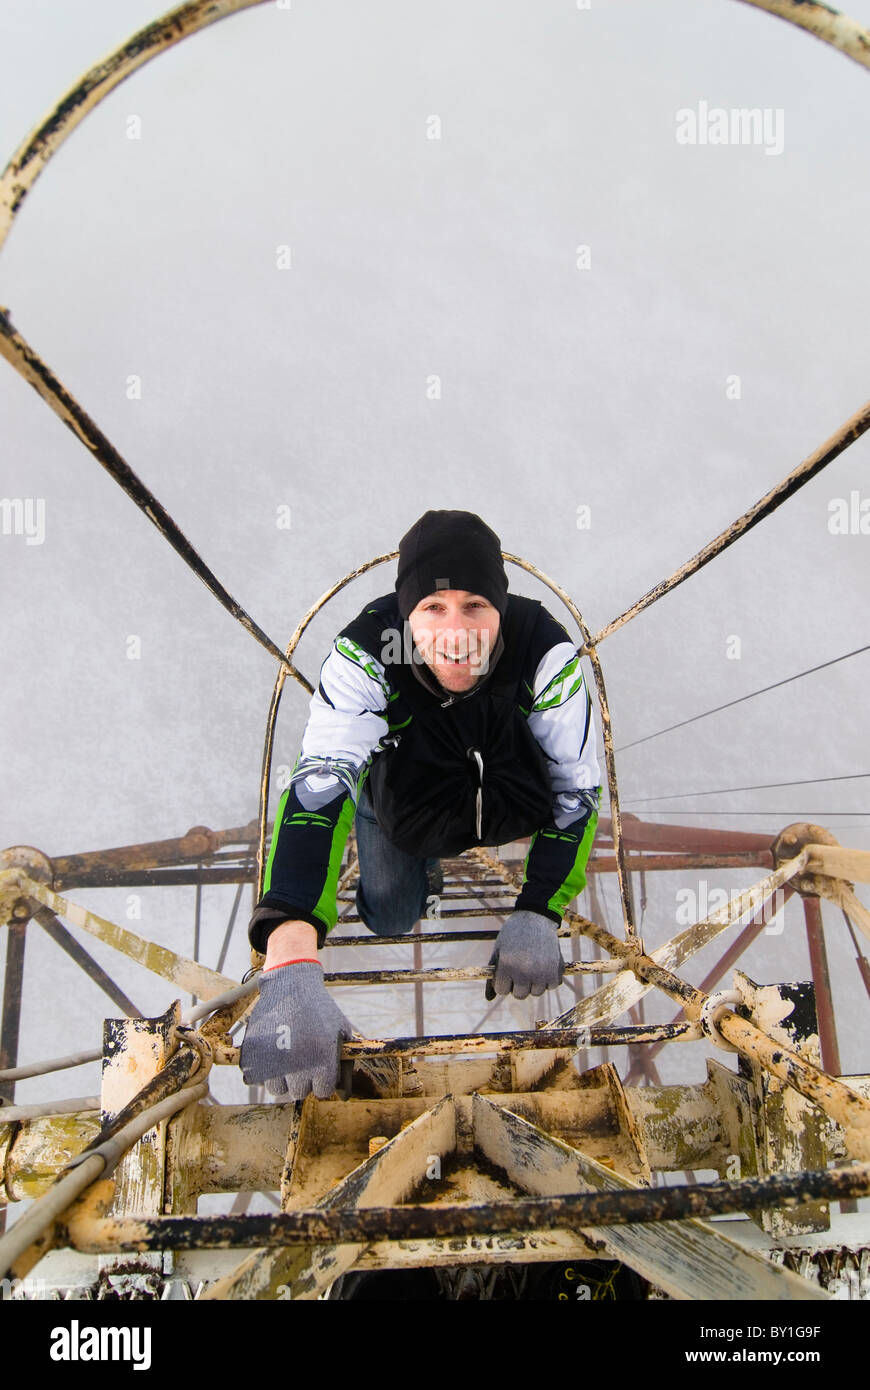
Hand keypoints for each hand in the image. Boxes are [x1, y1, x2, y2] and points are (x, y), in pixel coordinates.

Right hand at [240, 962, 353, 1099]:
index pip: (323, 1091)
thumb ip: (345, 1057)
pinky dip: (262, 1072)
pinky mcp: (254, 1056)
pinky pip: (257, 1078)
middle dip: (302, 1080)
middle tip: (301, 1063)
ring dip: (282, 1078)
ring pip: (277, 1089)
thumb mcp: (340, 1028)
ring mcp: (273, 1062)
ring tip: (285, 1059)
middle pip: (299, 1092)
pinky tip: (270, 1057)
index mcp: (323, 1060)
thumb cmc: (318, 1007)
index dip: (322, 1081)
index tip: (319, 1072)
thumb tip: (344, 1086)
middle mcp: (298, 1066)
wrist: (290, 985)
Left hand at [485, 910, 564, 1000]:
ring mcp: (542, 972)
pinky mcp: (556, 970)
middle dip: (518, 984)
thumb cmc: (513, 933)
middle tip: (521, 968)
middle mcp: (525, 972)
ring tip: (533, 965)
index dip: (503, 981)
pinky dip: (549, 978)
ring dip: (534, 983)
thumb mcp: (498, 950)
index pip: (502, 990)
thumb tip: (489, 999)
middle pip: (519, 995)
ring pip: (536, 992)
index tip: (506, 971)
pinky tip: (544, 964)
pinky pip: (551, 986)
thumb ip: (493, 975)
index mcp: (507, 966)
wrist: (536, 917)